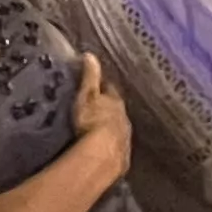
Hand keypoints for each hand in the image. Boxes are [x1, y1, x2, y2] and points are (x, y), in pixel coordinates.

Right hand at [66, 51, 131, 176]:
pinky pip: (116, 147)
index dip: (103, 87)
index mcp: (115, 102)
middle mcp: (124, 118)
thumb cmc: (92, 120)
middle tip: (98, 108)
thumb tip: (90, 55)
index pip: (110, 90)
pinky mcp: (122, 157)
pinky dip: (111, 146)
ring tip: (99, 130)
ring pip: (119, 128)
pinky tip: (103, 150)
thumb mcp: (87, 95)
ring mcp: (125, 138)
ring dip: (111, 128)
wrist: (103, 155)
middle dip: (109, 108)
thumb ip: (89, 76)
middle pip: (117, 110)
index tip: (96, 85)